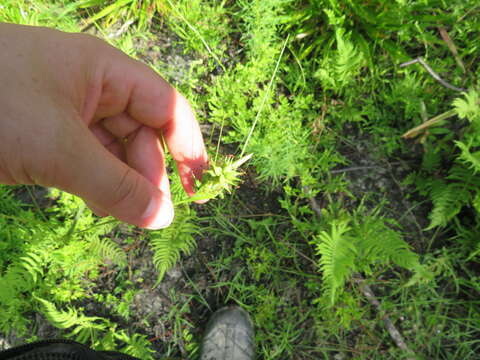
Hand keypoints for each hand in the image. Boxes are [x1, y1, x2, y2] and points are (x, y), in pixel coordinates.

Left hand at [0, 23, 207, 228]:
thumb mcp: (59, 148)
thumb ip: (116, 185)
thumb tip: (163, 217)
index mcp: (105, 72)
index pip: (166, 106)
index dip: (187, 144)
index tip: (197, 183)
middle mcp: (92, 88)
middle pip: (141, 133)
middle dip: (149, 172)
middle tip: (151, 212)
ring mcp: (67, 113)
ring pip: (114, 152)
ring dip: (123, 184)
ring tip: (122, 212)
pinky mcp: (46, 136)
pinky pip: (87, 162)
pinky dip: (97, 185)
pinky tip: (99, 204)